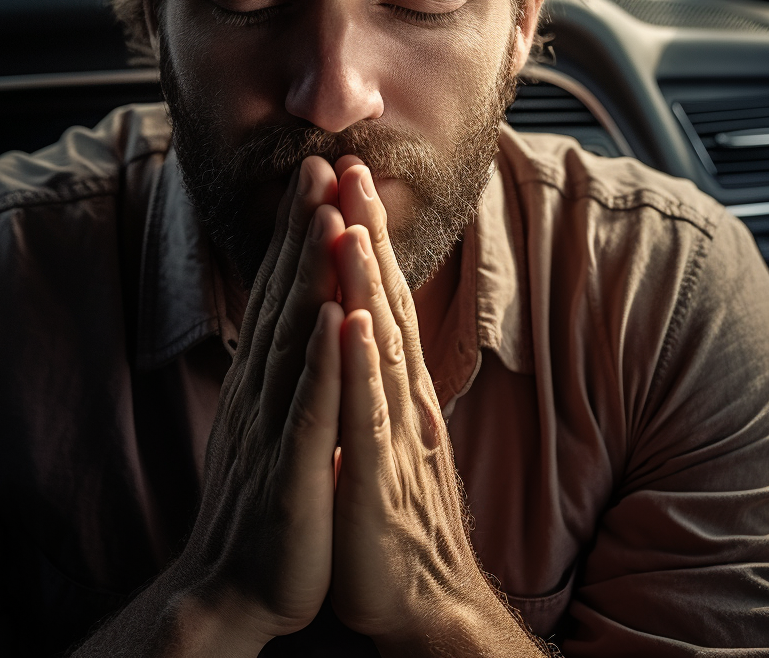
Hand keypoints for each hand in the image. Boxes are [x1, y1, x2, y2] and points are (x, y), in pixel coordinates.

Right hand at [172, 155, 346, 650]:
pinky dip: (326, 365)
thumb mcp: (273, 420)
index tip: (316, 174)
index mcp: (266, 378)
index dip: (297, 231)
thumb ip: (286, 367)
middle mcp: (264, 390)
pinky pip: (312, 412)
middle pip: (285, 297)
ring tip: (328, 215)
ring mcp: (275, 428)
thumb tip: (303, 315)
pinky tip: (341, 322)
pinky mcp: (293, 474)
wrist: (233, 589)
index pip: (282, 290)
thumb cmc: (265, 499)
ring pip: (296, 339)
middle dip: (303, 229)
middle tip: (318, 164)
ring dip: (311, 276)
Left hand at [329, 160, 538, 655]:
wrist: (423, 601)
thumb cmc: (394, 512)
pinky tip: (351, 321)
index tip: (344, 180)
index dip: (364, 238)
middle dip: (366, 233)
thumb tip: (360, 324)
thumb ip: (374, 379)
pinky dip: (360, 365)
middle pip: (385, 303)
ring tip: (351, 222)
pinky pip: (369, 415)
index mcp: (394, 387)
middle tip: (349, 167)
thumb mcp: (382, 431)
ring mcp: (395, 435)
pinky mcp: (379, 479)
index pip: (379, 297)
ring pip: (380, 346)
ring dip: (366, 283)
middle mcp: (401, 398)